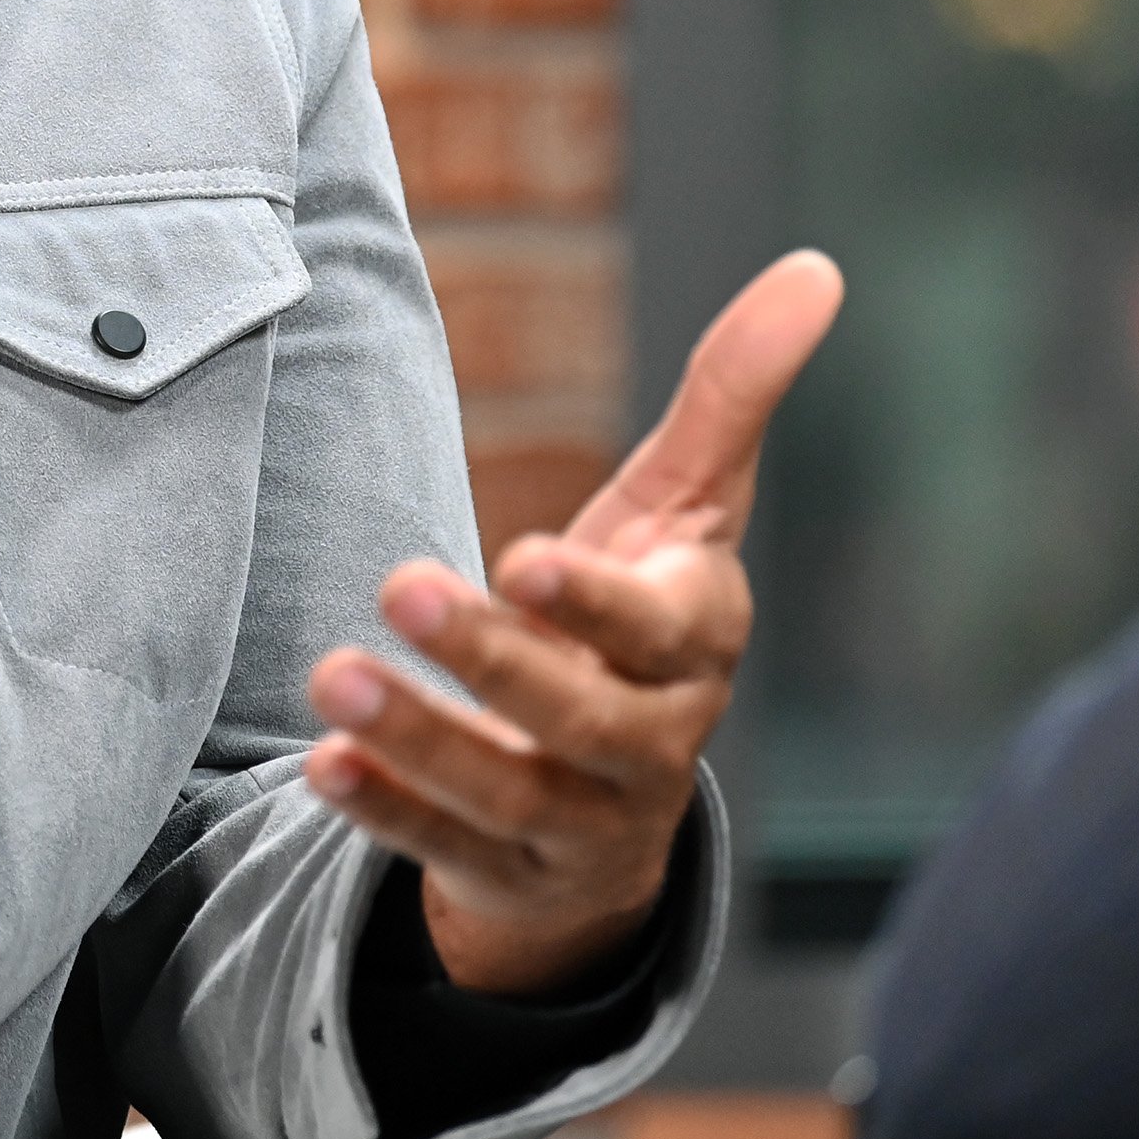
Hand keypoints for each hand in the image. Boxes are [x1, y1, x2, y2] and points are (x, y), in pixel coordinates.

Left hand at [303, 250, 843, 994]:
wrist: (621, 791)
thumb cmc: (642, 615)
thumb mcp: (684, 511)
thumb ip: (731, 396)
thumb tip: (816, 266)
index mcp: (693, 645)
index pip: (661, 630)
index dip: (598, 602)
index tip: (522, 557)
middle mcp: (650, 742)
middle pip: (580, 716)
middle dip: (493, 660)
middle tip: (398, 581)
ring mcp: (583, 818)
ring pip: (507, 793)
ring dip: (419, 738)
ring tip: (329, 678)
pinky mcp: (510, 871)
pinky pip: (446, 851)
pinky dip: (387, 812)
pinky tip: (321, 765)